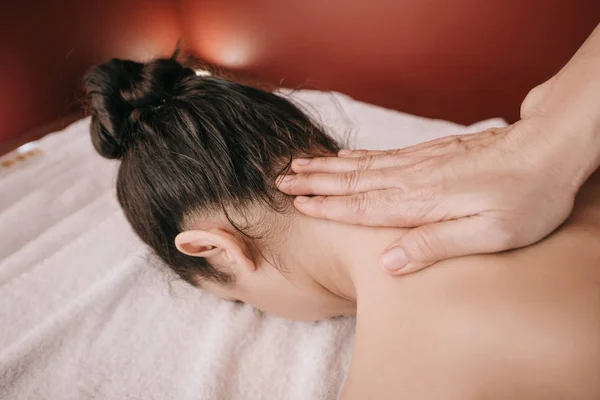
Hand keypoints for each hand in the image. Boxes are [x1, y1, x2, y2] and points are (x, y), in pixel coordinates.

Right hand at [277, 119, 578, 274]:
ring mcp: (421, 162)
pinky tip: (347, 156)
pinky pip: (384, 155)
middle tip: (281, 180)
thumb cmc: (525, 198)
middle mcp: (413, 178)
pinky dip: (358, 156)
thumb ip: (435, 245)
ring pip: (363, 164)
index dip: (327, 208)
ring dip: (329, 166)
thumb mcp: (489, 235)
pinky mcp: (432, 153)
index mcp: (421, 202)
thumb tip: (388, 263)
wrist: (549, 149)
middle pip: (353, 180)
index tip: (297, 205)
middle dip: (316, 182)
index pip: (361, 206)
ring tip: (301, 164)